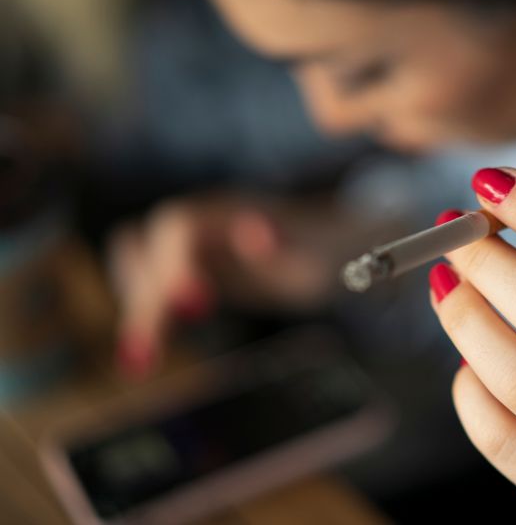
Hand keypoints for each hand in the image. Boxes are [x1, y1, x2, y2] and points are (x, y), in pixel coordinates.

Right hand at [108, 193, 358, 377]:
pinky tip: (141, 360)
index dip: (174, 264)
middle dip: (143, 297)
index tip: (194, 307)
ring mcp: (187, 242)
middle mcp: (198, 220)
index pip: (178, 225)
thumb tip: (254, 237)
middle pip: (142, 244)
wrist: (324, 242)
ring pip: (133, 261)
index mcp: (228, 211)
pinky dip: (142, 319)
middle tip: (149, 355)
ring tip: (139, 363)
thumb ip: (281, 249)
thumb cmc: (320, 248)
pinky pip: (146, 285)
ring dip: (133, 310)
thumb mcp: (313, 253)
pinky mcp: (183, 268)